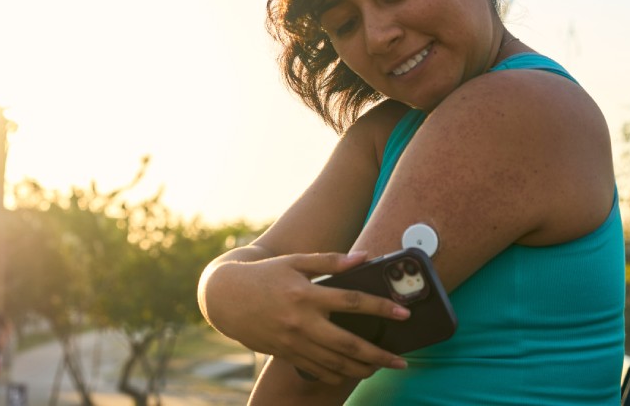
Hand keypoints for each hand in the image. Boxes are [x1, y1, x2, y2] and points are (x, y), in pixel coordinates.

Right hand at [206, 251, 409, 383]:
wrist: (226, 298)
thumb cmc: (265, 275)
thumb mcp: (296, 261)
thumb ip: (330, 261)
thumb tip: (364, 257)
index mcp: (307, 294)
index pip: (353, 301)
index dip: (381, 308)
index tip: (403, 314)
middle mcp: (301, 322)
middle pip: (348, 344)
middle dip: (378, 355)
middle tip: (401, 362)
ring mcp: (293, 342)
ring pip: (334, 363)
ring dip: (361, 369)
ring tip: (381, 368)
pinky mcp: (285, 353)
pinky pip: (316, 369)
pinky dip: (336, 373)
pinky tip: (351, 372)